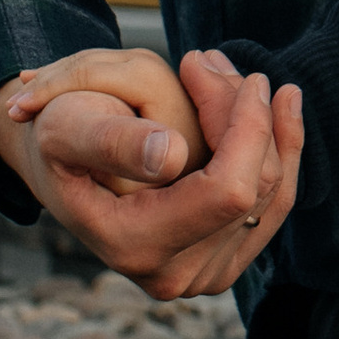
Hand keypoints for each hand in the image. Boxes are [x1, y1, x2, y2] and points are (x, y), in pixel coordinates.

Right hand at [0, 45, 302, 301]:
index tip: (249, 76)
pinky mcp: (226, 261)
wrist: (59, 166)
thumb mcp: (63, 127)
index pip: (228, 191)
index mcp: (136, 247)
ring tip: (251, 78)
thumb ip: (108, 140)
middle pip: (254, 187)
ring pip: (272, 193)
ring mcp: (206, 276)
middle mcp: (176, 276)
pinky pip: (273, 205)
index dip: (249, 129)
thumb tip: (171, 154)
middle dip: (251, 116)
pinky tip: (281, 108)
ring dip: (270, 129)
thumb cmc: (57, 137)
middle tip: (220, 61)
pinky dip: (280, 153)